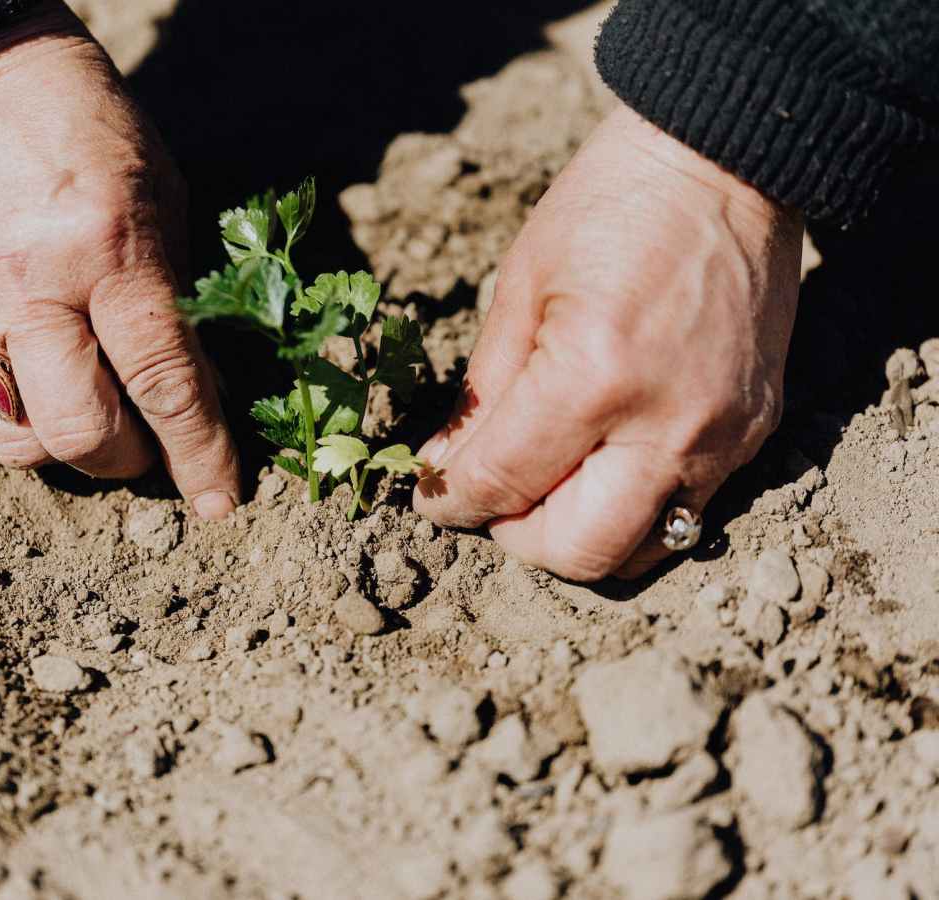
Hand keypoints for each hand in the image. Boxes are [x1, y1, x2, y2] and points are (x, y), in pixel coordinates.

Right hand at [0, 1, 239, 517]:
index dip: (200, 453)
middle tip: (148, 444)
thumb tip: (197, 393)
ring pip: (15, 439)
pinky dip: (18, 400)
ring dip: (66, 447)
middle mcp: (25, 287)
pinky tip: (37, 360)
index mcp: (105, 248)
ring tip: (90, 410)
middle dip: (129, 461)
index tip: (221, 502)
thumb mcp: (160, 197)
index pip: (162, 381)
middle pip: (80, 434)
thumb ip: (175, 299)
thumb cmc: (84, 123)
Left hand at [414, 105, 802, 579]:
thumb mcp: (521, 287)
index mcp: (593, 377)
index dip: (452, 502)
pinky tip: (604, 462)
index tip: (433, 498)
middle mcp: (666, 425)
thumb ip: (482, 394)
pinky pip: (685, 511)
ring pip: (639, 551)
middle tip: (493, 500)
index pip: (504, 484)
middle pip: (577, 551)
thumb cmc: (611, 207)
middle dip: (516, 538)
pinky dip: (631, 508)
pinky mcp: (755, 434)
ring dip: (578, 537)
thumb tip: (446, 470)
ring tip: (548, 488)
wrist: (726, 164)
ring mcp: (722, 437)